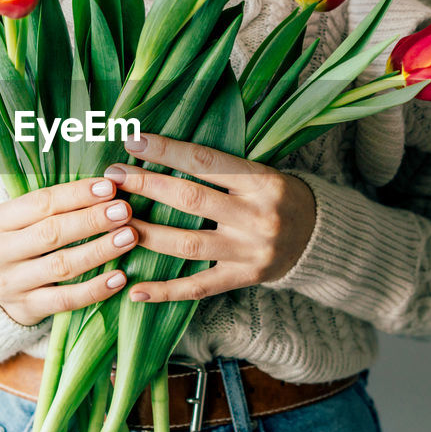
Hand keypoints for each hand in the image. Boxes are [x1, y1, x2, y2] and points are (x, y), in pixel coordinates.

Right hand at [0, 178, 137, 325]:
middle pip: (52, 232)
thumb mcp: (19, 222)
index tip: (109, 188)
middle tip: (124, 211)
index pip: (41, 203)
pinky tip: (119, 278)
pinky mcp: (25, 308)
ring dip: (99, 250)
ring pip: (61, 265)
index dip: (77, 194)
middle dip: (92, 220)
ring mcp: (9, 283)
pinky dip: (95, 288)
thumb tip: (104, 187)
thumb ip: (51, 206)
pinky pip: (66, 299)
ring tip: (129, 237)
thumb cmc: (18, 245)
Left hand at [103, 133, 316, 302]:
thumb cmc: (278, 196)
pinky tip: (135, 290)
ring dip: (146, 233)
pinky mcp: (243, 279)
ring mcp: (249, 252)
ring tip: (113, 223)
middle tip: (112, 177)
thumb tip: (160, 149)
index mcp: (262, 182)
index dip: (168, 150)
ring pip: (187, 244)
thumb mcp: (261, 172)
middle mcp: (257, 217)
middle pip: (191, 199)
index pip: (207, 161)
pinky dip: (165, 291)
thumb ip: (219, 165)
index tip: (133, 141)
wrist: (318, 237)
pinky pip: (198, 287)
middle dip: (147, 186)